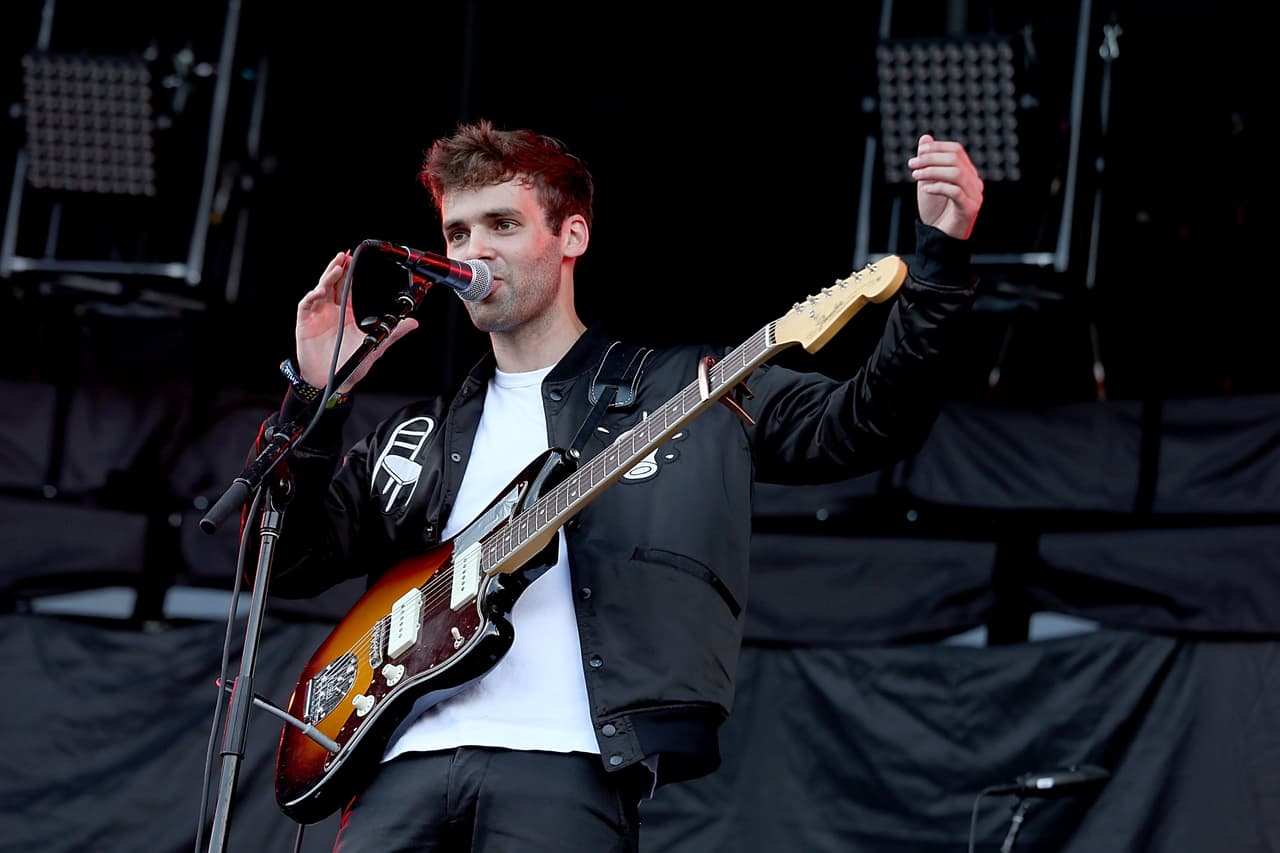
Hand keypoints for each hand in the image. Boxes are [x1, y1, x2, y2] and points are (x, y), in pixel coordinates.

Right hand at [295, 250, 418, 393]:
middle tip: (343, 255)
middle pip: (332, 284)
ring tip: (337, 268)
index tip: (351, 257)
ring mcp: (317, 316)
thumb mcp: (375, 345)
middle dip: (337, 268)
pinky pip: (306, 305)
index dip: (348, 272)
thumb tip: (413, 323)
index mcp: (345, 314)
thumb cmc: (350, 364)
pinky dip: (312, 297)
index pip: (346, 287)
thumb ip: (393, 332)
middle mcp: (331, 312)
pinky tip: (320, 291)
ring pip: (320, 290)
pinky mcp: (305, 324)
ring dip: (327, 278)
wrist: (332, 382)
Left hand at [910, 134, 983, 240]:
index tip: (918, 152)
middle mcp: (974, 182)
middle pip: (955, 159)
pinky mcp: (970, 209)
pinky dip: (939, 187)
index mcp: (967, 173)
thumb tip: (926, 138)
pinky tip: (926, 189)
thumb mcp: (928, 182)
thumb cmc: (935, 211)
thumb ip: (929, 161)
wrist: (939, 238)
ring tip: (915, 176)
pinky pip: (955, 192)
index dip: (937, 148)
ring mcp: (975, 195)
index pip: (956, 150)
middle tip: (911, 164)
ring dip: (932, 171)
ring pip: (956, 173)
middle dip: (930, 159)